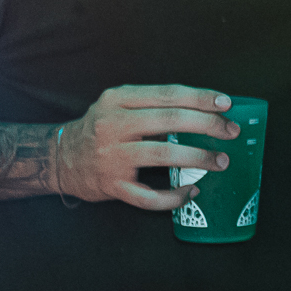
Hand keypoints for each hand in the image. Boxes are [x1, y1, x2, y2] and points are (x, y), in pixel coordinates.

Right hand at [52, 85, 238, 209]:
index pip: (167, 94)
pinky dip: (175, 197)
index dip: (200, 98)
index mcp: (117, 100)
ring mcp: (111, 157)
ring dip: (199, 158)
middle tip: (231, 132)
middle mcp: (112, 125)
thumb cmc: (101, 130)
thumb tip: (206, 111)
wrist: (59, 159)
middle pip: (171, 120)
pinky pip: (150, 196)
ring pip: (165, 155)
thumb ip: (153, 106)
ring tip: (221, 162)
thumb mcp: (118, 107)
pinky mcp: (111, 186)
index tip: (226, 104)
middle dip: (208, 125)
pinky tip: (191, 191)